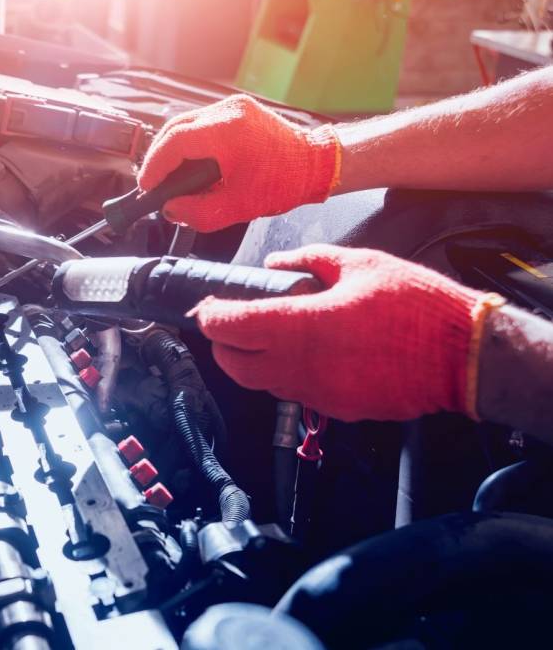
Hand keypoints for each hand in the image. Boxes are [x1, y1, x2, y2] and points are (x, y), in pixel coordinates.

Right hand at [137, 94, 339, 232]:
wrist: (316, 164)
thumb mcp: (237, 207)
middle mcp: (229, 111)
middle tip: (153, 182)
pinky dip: (191, 143)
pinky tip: (190, 164)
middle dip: (159, 157)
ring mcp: (234, 107)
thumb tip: (171, 209)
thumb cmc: (285, 182)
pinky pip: (203, 124)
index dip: (155, 165)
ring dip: (174, 149)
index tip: (147, 184)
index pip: (175, 142)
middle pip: (176, 128)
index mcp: (227, 131)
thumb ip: (197, 212)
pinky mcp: (238, 110)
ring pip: (187, 124)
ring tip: (170, 176)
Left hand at [190, 244, 499, 421]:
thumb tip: (275, 263)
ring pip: (262, 385)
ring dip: (254, 362)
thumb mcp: (360, 263)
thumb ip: (309, 260)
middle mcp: (299, 367)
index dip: (211, 317)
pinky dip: (287, 376)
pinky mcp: (337, 410)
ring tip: (267, 336)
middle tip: (228, 324)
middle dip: (222, 346)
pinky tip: (307, 354)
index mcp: (299, 326)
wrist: (462, 355)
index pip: (231, 327)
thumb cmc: (414, 304)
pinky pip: (296, 394)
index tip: (207, 308)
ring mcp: (317, 394)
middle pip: (234, 367)